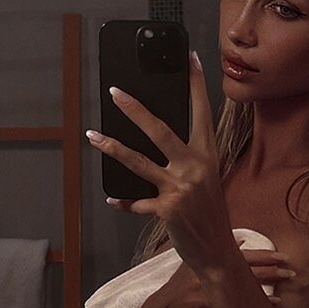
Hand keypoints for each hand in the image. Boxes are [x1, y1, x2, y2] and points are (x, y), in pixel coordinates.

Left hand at [87, 51, 233, 277]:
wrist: (216, 251)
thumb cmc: (208, 213)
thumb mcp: (206, 180)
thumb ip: (187, 159)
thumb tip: (157, 138)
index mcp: (208, 155)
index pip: (202, 111)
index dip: (196, 83)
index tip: (190, 56)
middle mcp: (195, 167)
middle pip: (160, 130)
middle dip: (135, 109)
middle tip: (115, 92)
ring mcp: (180, 188)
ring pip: (138, 162)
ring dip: (112, 147)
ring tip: (92, 135)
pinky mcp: (166, 209)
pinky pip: (137, 202)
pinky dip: (124, 201)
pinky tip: (113, 200)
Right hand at [140, 249, 295, 307]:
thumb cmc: (175, 290)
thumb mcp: (190, 266)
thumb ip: (213, 252)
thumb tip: (241, 240)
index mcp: (204, 264)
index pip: (239, 257)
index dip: (262, 257)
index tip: (283, 256)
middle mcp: (202, 278)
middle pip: (241, 274)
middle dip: (269, 274)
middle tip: (291, 272)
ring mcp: (198, 299)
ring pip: (232, 297)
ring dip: (258, 299)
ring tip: (281, 299)